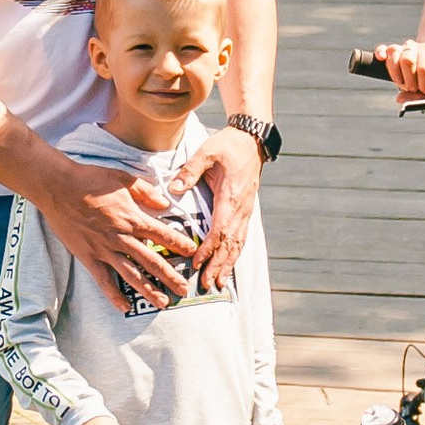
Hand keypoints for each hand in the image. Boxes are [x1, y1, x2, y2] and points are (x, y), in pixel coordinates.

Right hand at [40, 155, 194, 312]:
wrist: (58, 187)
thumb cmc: (90, 179)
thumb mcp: (124, 178)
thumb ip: (146, 192)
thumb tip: (164, 203)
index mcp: (132, 218)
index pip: (163, 235)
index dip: (180, 244)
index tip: (192, 252)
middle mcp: (122, 237)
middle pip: (152, 261)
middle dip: (170, 276)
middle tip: (183, 289)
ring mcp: (104, 249)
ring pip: (131, 275)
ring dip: (148, 290)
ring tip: (162, 302)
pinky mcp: (88, 257)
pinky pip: (103, 280)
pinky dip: (114, 295)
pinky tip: (124, 307)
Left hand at [177, 125, 263, 290]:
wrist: (252, 140)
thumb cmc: (228, 145)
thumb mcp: (206, 152)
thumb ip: (190, 171)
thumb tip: (173, 188)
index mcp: (230, 196)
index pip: (220, 229)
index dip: (208, 248)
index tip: (197, 263)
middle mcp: (240, 208)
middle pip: (230, 243)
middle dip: (218, 265)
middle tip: (207, 284)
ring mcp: (245, 210)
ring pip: (238, 243)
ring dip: (228, 264)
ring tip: (218, 283)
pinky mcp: (246, 210)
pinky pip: (241, 236)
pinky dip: (234, 254)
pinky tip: (228, 265)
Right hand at [378, 39, 424, 103]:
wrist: (423, 67)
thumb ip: (420, 97)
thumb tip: (400, 99)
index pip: (424, 68)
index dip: (423, 83)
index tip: (424, 91)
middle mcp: (413, 47)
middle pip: (407, 60)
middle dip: (409, 79)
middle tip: (412, 88)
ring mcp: (400, 48)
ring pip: (394, 52)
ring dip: (395, 72)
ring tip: (400, 82)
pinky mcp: (387, 50)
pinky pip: (381, 49)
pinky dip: (380, 53)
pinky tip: (382, 58)